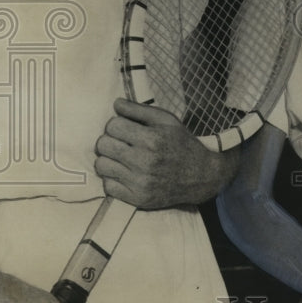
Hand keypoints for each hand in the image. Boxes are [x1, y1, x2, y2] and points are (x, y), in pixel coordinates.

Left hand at [94, 98, 237, 208]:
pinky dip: (113, 178)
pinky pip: (107, 185)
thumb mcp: (167, 120)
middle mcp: (144, 161)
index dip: (116, 124)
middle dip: (110, 139)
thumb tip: (116, 104)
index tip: (124, 127)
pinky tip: (125, 172)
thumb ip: (140, 110)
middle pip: (103, 145)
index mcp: (152, 138)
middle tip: (121, 142)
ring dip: (109, 159)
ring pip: (101, 165)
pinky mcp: (136, 198)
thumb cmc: (182, 143)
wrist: (200, 176)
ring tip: (122, 157)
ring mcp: (139, 182)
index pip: (113, 126)